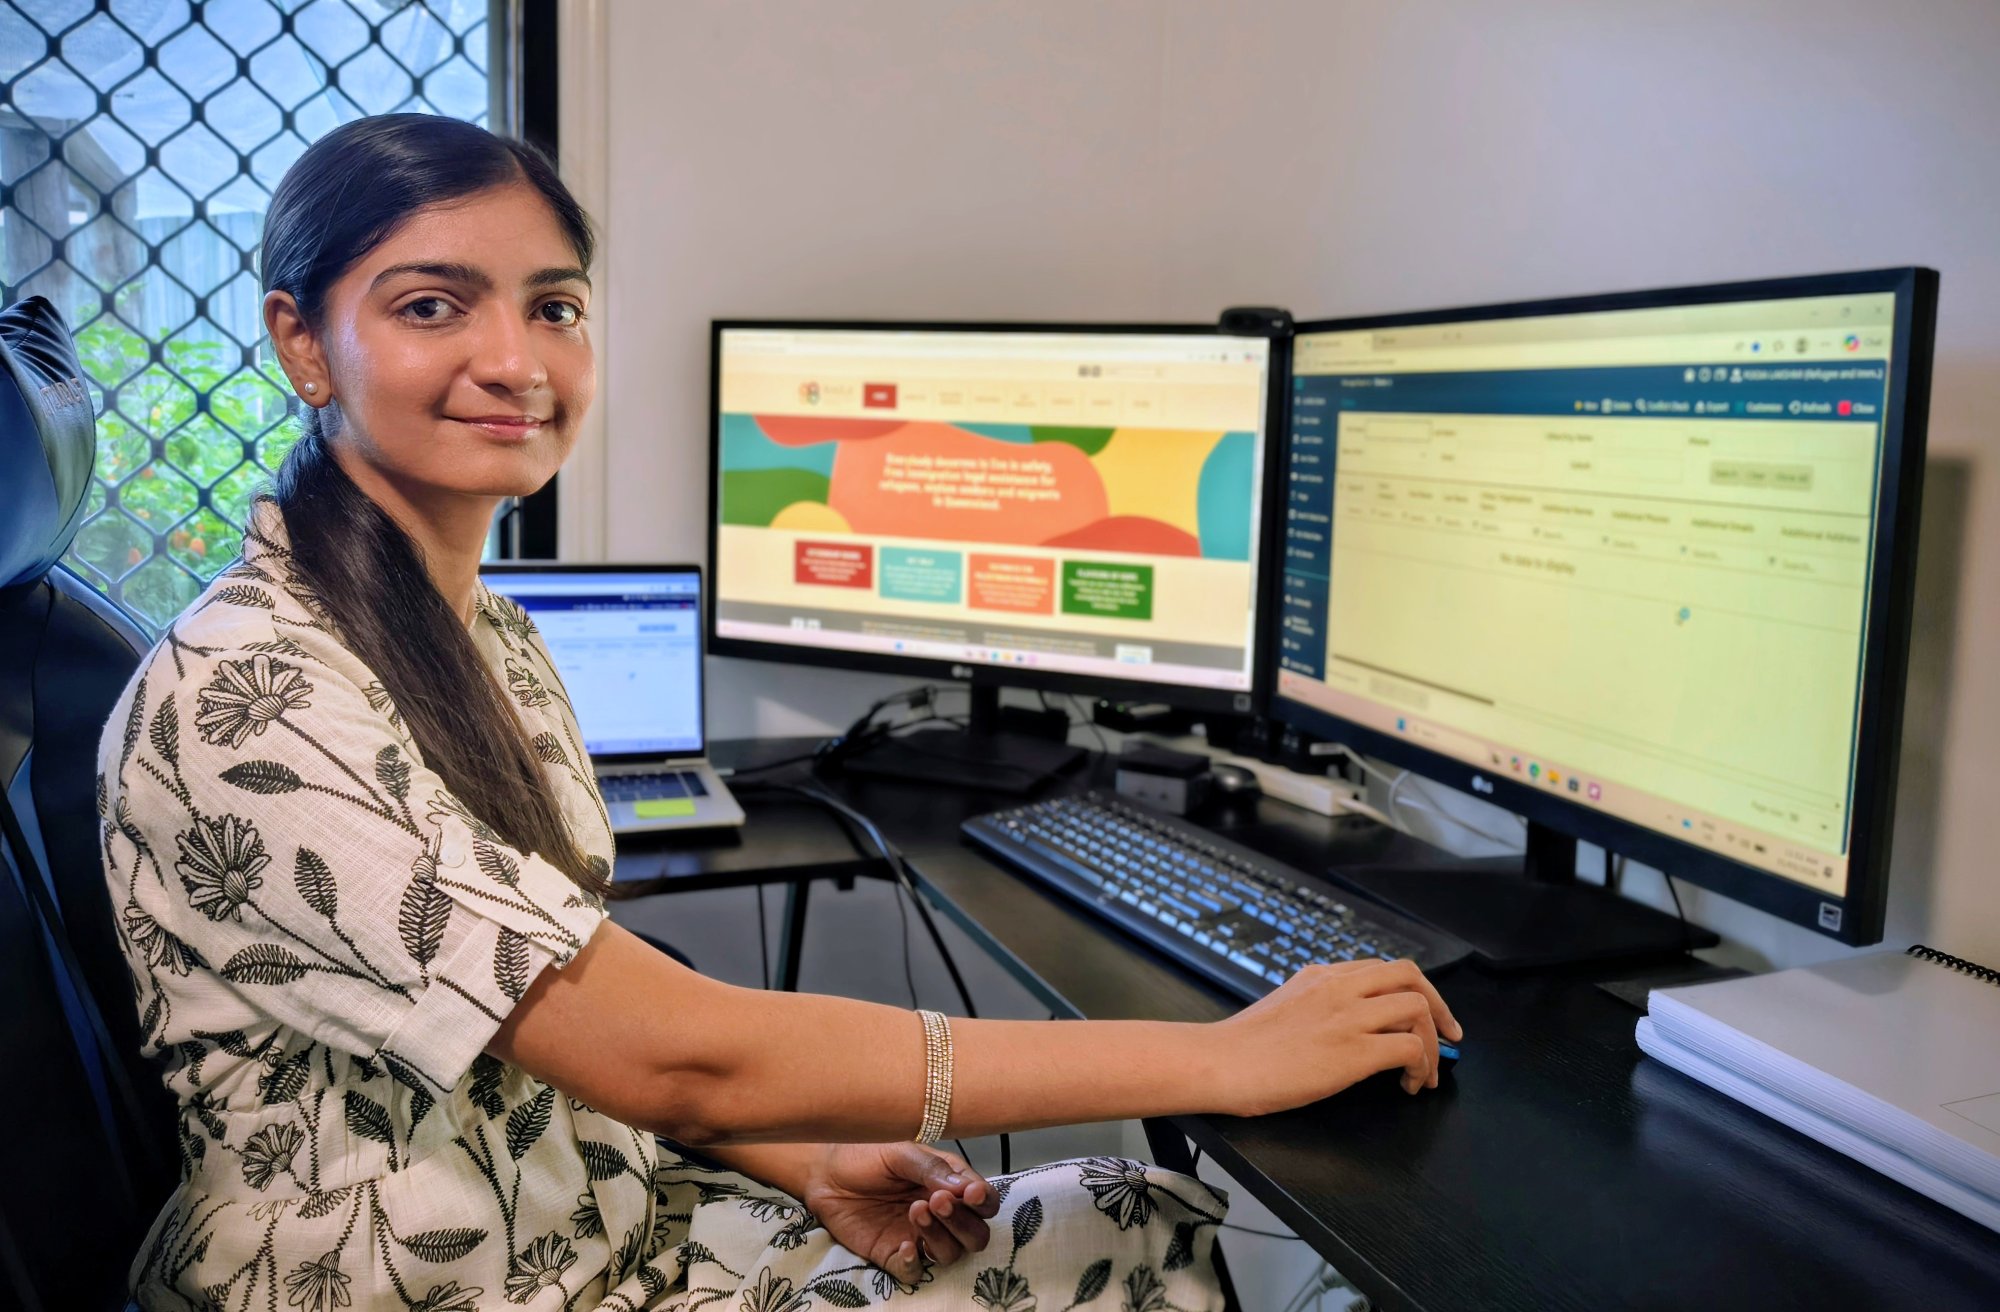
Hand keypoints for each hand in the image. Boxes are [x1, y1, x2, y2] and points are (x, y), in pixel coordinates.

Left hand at [800, 1142, 1002, 1285]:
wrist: (824, 1172)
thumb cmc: (864, 1154)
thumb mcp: (899, 1151)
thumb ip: (931, 1168)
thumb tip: (964, 1188)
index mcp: (949, 1183)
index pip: (984, 1201)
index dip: (984, 1201)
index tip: (970, 1194)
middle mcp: (941, 1214)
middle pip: (976, 1235)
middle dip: (963, 1222)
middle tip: (937, 1202)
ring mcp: (919, 1237)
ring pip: (951, 1255)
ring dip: (940, 1237)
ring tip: (915, 1211)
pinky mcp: (893, 1255)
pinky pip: (916, 1273)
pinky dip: (914, 1263)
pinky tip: (903, 1245)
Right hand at [1216, 958, 1463, 1115]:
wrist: (1220, 1063)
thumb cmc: (1241, 1047)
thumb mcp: (1283, 1006)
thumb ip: (1314, 1004)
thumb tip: (1340, 1024)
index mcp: (1321, 975)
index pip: (1380, 969)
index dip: (1409, 992)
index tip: (1421, 1015)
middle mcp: (1339, 987)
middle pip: (1410, 975)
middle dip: (1438, 1006)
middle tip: (1448, 1036)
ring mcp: (1348, 1017)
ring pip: (1418, 1009)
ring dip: (1433, 1043)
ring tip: (1424, 1073)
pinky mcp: (1354, 1051)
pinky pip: (1410, 1048)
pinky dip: (1420, 1067)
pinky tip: (1407, 1085)